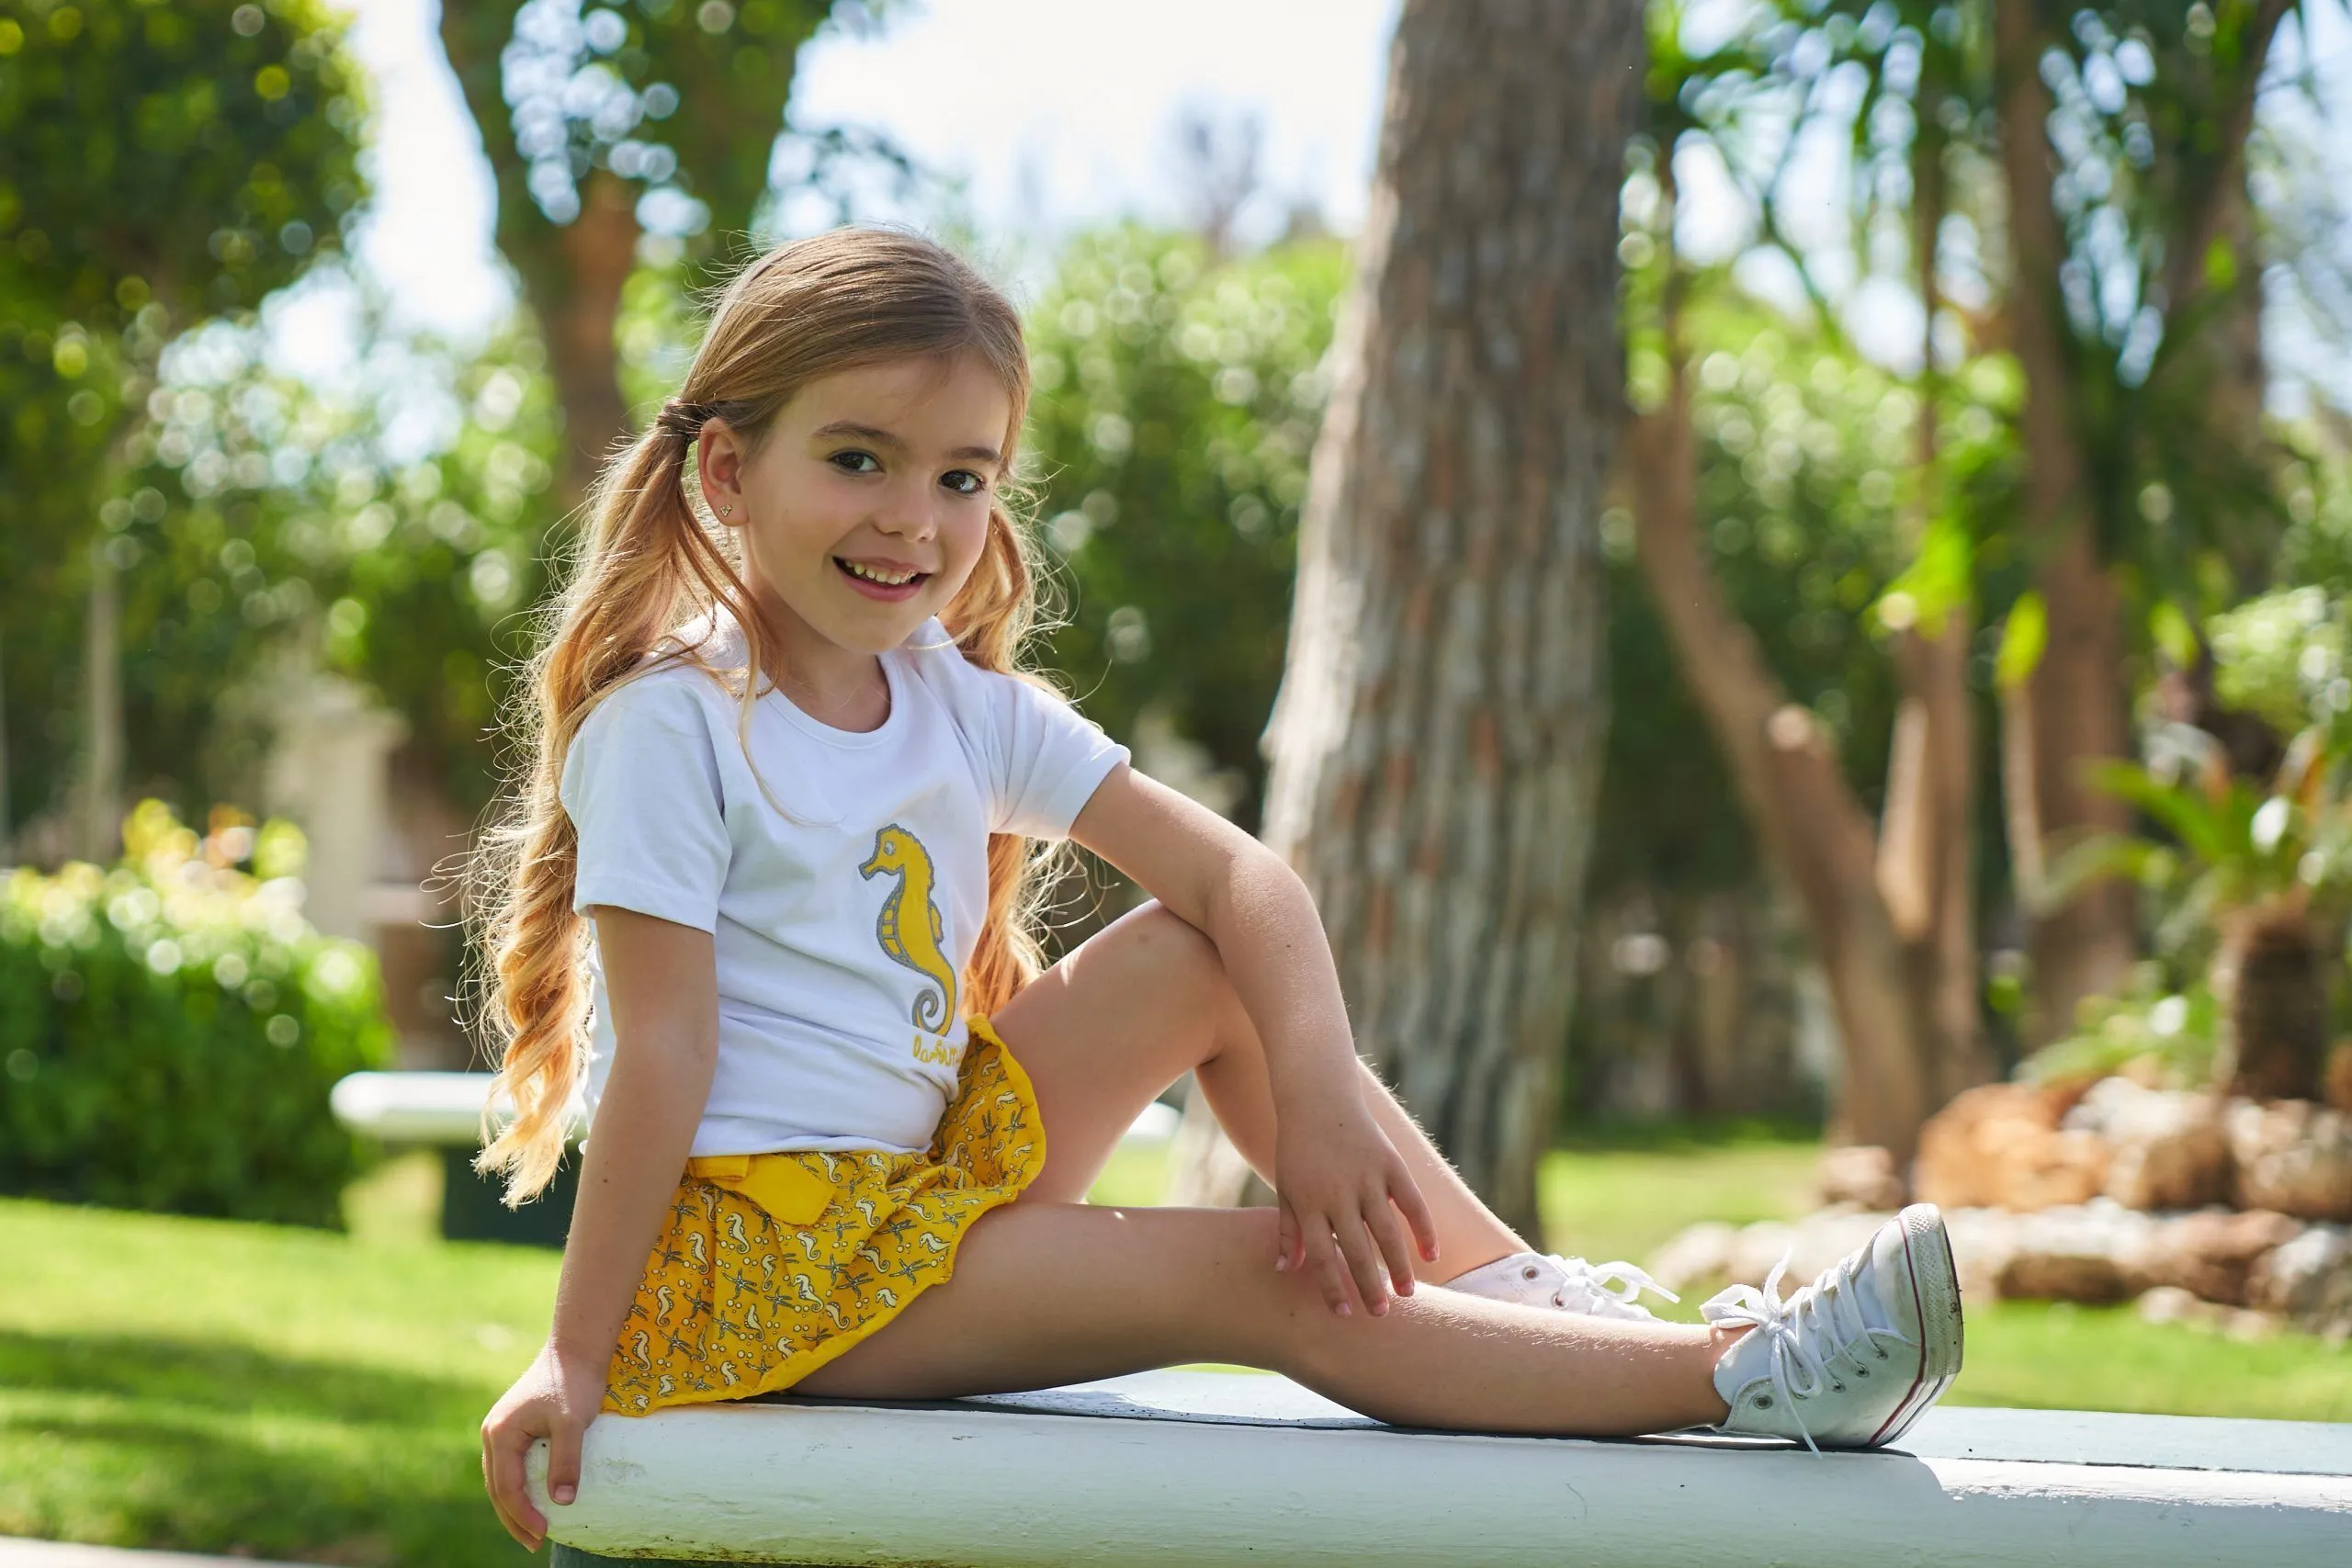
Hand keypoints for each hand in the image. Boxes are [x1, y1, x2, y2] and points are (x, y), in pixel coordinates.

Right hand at [481, 1340, 608, 1551]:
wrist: (575, 1348)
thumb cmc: (573, 1382)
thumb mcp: (572, 1423)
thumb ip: (566, 1461)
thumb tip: (561, 1502)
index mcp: (501, 1434)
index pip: (507, 1487)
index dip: (523, 1515)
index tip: (544, 1534)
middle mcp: (493, 1433)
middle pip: (497, 1488)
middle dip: (514, 1518)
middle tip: (535, 1544)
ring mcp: (500, 1429)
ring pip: (501, 1478)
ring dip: (514, 1505)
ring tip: (533, 1530)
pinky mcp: (514, 1427)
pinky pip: (511, 1466)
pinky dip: (519, 1487)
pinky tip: (535, 1498)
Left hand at [1272, 1085, 1439, 1316]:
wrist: (1318, 1098)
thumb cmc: (1297, 1148)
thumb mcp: (1285, 1187)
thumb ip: (1288, 1230)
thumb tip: (1287, 1271)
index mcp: (1309, 1203)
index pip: (1321, 1256)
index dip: (1333, 1287)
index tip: (1345, 1314)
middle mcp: (1339, 1194)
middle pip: (1356, 1249)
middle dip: (1370, 1285)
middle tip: (1382, 1315)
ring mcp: (1367, 1178)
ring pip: (1387, 1231)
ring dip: (1399, 1265)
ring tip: (1408, 1293)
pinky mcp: (1390, 1163)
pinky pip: (1412, 1202)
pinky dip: (1424, 1229)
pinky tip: (1431, 1255)